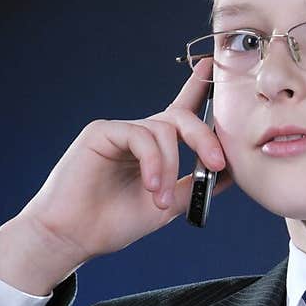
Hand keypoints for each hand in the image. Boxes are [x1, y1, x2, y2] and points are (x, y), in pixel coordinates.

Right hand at [15, 61, 231, 269]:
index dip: (197, 89)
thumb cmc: (113, 223)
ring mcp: (119, 131)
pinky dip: (152, 161)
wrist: (74, 237)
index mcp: (153, 150)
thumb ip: (194, 185)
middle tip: (217, 165)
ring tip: (160, 199)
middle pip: (181, 118)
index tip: (211, 68)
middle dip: (205, 138)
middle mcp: (138, 136)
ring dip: (170, 167)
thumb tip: (231, 173)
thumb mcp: (167, 205)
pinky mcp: (101, 132)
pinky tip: (150, 185)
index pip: (180, 113)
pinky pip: (140, 136)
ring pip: (164, 130)